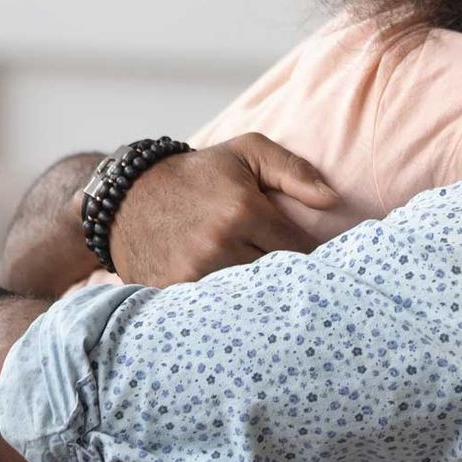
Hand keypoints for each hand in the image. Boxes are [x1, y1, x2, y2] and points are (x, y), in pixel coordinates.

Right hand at [101, 133, 339, 287]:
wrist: (127, 196)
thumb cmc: (197, 174)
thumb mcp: (247, 153)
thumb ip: (294, 170)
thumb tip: (333, 201)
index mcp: (243, 210)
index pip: (299, 250)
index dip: (311, 257)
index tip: (316, 260)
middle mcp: (219, 243)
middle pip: (276, 277)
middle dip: (287, 278)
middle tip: (295, 279)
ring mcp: (193, 271)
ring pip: (250, 297)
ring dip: (260, 296)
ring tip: (268, 291)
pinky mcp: (172, 291)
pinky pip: (215, 309)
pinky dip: (228, 308)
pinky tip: (236, 302)